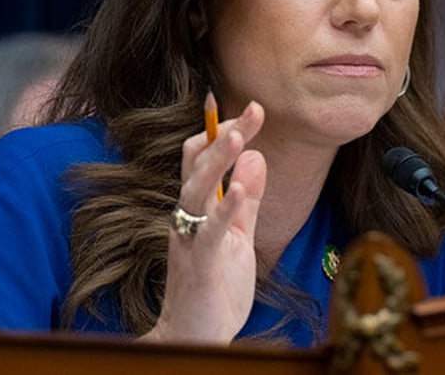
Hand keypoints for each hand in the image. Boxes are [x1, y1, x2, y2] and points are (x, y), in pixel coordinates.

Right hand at [145, 100, 265, 343]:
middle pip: (200, 165)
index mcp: (197, 208)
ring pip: (198, 190)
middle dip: (225, 134)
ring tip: (238, 135)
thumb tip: (256, 157)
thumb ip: (246, 199)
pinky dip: (225, 210)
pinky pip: (210, 233)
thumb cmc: (215, 287)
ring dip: (218, 162)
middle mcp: (188, 216)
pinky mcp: (201, 265)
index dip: (225, 131)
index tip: (252, 109)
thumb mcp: (238, 235)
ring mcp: (191, 239)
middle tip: (253, 108)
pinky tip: (239, 191)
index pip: (205, 159)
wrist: (195, 336)